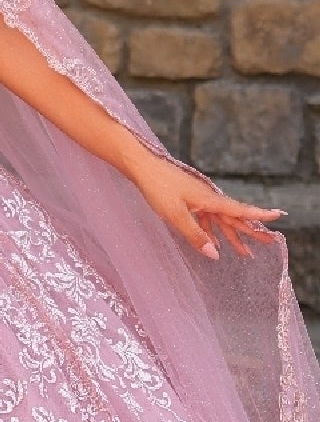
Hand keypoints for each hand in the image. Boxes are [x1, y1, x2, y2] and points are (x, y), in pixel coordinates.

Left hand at [132, 149, 283, 260]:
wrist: (143, 167)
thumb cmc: (158, 188)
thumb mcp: (175, 215)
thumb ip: (195, 235)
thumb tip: (215, 254)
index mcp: (210, 200)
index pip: (240, 211)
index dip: (259, 216)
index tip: (278, 216)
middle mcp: (209, 199)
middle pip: (235, 218)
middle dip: (252, 232)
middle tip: (269, 243)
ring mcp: (200, 200)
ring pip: (222, 221)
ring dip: (233, 236)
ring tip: (246, 252)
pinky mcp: (190, 201)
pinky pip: (207, 219)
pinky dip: (212, 232)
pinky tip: (215, 243)